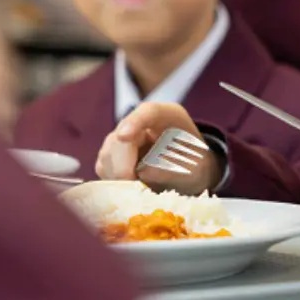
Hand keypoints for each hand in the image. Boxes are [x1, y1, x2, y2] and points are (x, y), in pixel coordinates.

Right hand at [96, 102, 219, 194]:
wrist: (191, 170)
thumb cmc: (195, 164)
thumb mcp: (195, 168)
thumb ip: (172, 168)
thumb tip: (141, 173)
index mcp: (167, 115)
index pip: (148, 112)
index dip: (134, 122)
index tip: (124, 136)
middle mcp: (141, 122)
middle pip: (120, 137)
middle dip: (122, 164)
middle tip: (133, 184)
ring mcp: (123, 137)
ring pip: (108, 154)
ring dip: (118, 175)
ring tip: (138, 187)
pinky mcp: (113, 155)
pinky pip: (104, 167)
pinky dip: (113, 180)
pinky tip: (130, 188)